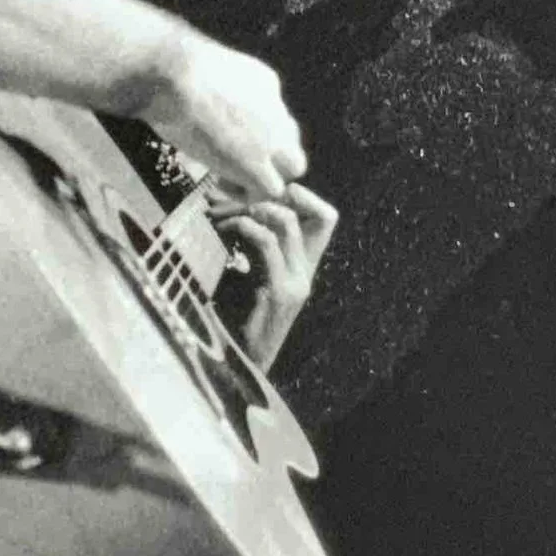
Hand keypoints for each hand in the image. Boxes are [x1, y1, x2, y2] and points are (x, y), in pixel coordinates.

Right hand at [135, 30, 307, 201]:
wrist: (173, 73)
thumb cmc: (173, 65)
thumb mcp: (208, 69)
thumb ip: (219, 86)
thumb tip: (205, 98)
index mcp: (266, 84)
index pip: (278, 117)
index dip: (258, 134)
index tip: (229, 137)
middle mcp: (277, 109)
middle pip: (293, 142)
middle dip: (272, 157)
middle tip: (237, 163)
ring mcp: (271, 138)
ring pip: (293, 168)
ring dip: (265, 176)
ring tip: (228, 176)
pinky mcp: (256, 162)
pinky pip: (270, 190)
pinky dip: (249, 192)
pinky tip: (220, 182)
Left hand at [216, 184, 339, 367]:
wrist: (241, 363)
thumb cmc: (239, 322)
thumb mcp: (250, 278)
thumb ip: (254, 252)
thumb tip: (237, 216)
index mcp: (303, 268)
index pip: (325, 219)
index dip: (307, 198)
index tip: (272, 192)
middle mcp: (307, 273)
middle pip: (320, 215)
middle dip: (282, 196)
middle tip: (246, 194)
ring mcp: (298, 282)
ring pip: (289, 224)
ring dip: (259, 209)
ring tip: (233, 210)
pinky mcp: (281, 292)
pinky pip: (268, 245)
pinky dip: (248, 229)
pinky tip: (229, 228)